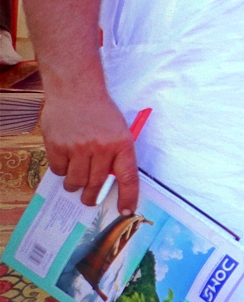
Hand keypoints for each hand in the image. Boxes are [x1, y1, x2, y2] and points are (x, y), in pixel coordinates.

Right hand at [40, 88, 138, 211]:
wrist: (76, 91)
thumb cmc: (101, 113)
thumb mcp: (119, 131)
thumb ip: (116, 156)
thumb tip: (112, 184)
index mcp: (122, 144)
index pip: (128, 178)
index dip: (128, 197)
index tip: (126, 211)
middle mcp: (101, 148)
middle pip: (96, 184)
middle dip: (92, 197)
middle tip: (89, 200)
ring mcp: (78, 147)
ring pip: (75, 181)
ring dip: (75, 186)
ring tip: (75, 180)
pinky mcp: (58, 145)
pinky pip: (59, 170)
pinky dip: (62, 170)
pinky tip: (65, 160)